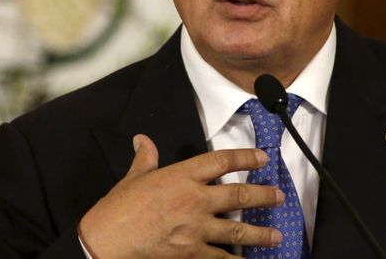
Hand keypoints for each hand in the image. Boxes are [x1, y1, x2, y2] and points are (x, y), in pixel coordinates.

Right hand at [79, 134, 283, 257]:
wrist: (106, 242)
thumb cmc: (118, 209)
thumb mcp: (133, 178)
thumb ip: (145, 157)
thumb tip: (142, 140)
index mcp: (181, 176)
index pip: (220, 161)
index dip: (245, 157)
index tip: (262, 158)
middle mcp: (194, 200)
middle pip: (238, 195)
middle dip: (263, 195)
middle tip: (279, 196)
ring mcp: (195, 229)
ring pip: (236, 229)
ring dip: (259, 234)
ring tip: (276, 236)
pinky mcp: (191, 254)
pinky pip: (220, 258)